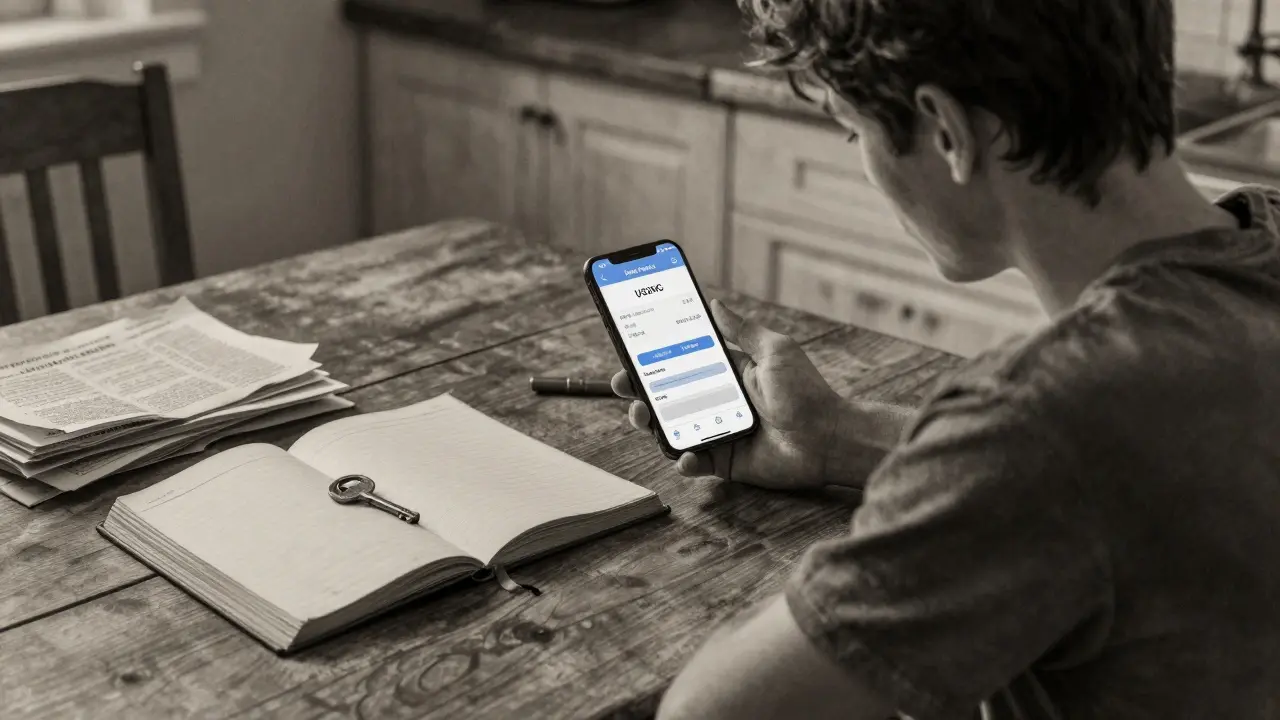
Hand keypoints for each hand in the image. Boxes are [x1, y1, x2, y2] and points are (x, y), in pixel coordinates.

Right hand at [611, 299, 847, 490]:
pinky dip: (685, 460)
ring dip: (652, 423)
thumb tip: (715, 303)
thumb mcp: (775, 351)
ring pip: (672, 429)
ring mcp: (718, 432)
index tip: (630, 349)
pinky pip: (696, 462)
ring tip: (642, 414)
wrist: (829, 437)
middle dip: (639, 389)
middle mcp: (716, 402)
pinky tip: (685, 454)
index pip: (680, 362)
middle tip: (624, 383)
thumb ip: (743, 330)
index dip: (653, 358)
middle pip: (667, 396)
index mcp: (725, 373)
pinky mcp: (726, 461)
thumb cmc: (807, 392)